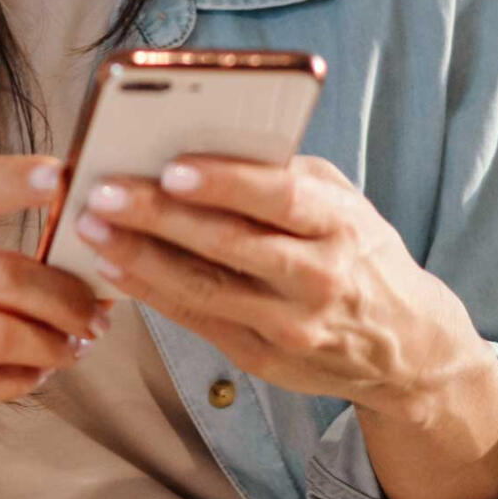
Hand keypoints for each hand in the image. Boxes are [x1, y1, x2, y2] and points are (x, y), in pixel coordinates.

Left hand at [72, 153, 491, 422]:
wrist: (406, 346)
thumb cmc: (357, 248)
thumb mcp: (341, 199)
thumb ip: (282, 173)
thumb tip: (202, 138)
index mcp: (340, 222)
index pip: (280, 197)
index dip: (225, 183)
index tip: (171, 167)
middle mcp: (319, 278)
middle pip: (229, 244)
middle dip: (158, 217)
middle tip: (102, 192)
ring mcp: (290, 326)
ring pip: (204, 289)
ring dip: (139, 257)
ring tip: (91, 227)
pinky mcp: (264, 360)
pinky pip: (197, 321)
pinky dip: (150, 293)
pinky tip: (111, 267)